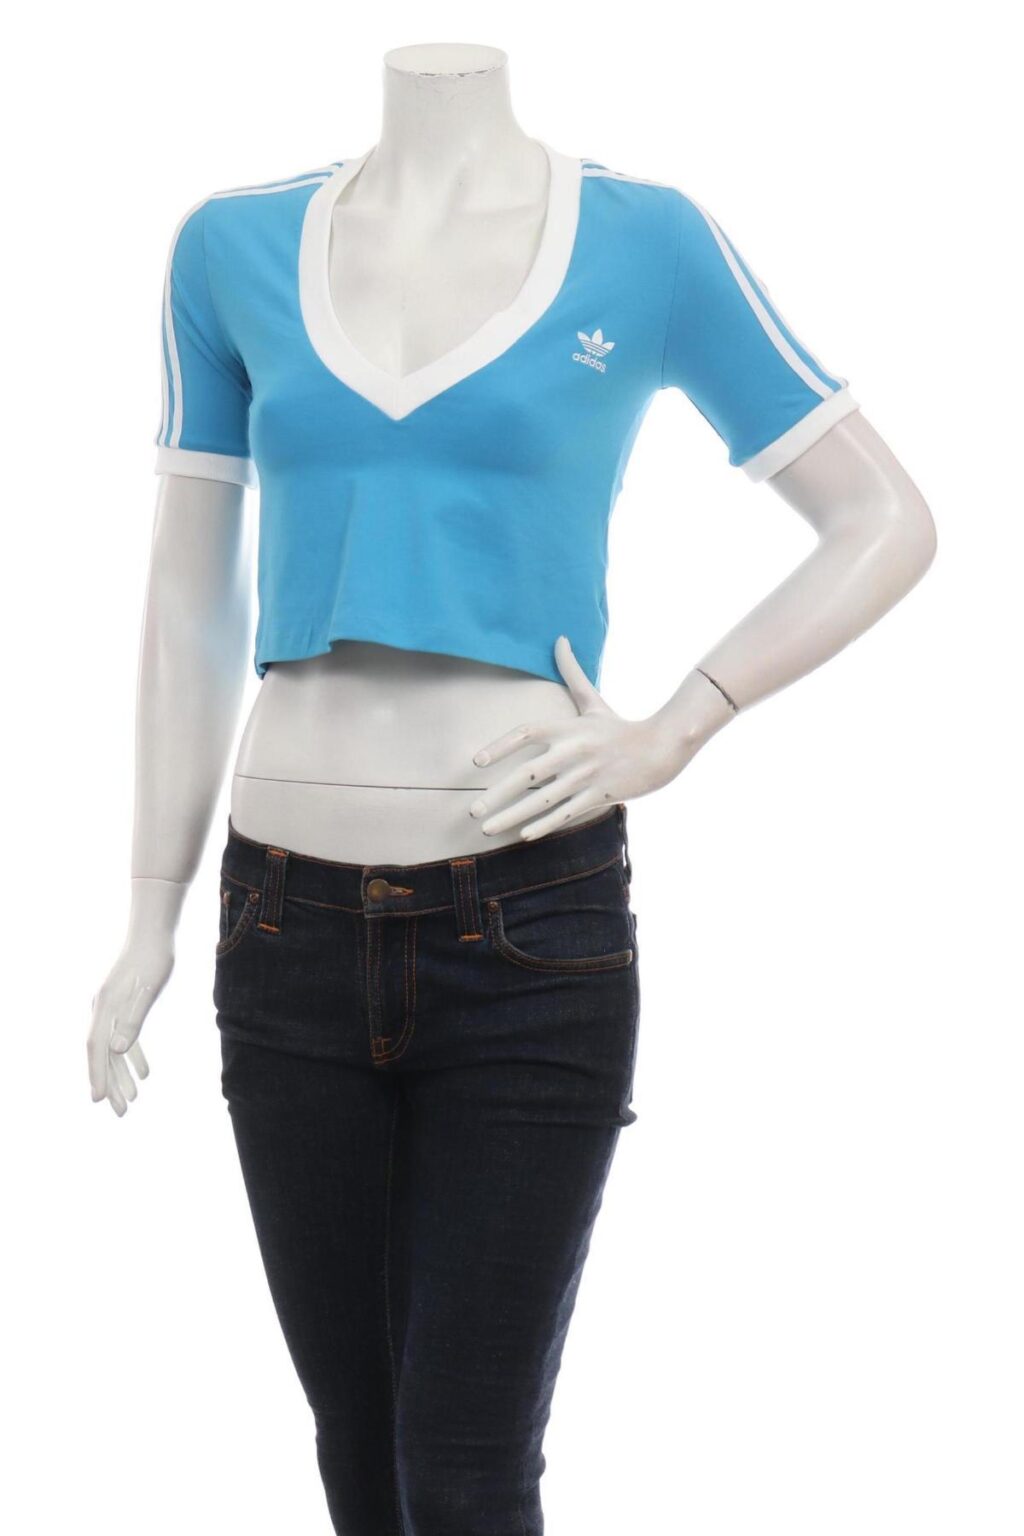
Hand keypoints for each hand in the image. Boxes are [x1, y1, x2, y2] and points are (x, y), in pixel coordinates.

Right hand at [87, 882, 181, 1114]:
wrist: (154, 933)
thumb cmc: (153, 959)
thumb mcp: (147, 990)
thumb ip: (131, 1020)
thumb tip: (116, 1050)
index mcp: (105, 1008)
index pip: (97, 1049)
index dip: (98, 1075)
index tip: (98, 1100)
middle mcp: (103, 1010)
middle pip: (104, 1054)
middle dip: (110, 1084)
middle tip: (119, 1113)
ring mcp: (112, 1008)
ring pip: (114, 1050)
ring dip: (122, 1075)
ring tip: (132, 1100)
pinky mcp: (125, 1006)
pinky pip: (126, 1037)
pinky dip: (134, 1056)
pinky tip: (145, 1073)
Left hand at [469, 636, 724, 840]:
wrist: (661, 748)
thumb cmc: (619, 727)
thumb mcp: (593, 701)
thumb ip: (572, 673)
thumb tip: (560, 638)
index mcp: (568, 727)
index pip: (526, 733)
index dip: (499, 746)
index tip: (476, 762)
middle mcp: (574, 751)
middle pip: (528, 775)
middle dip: (497, 795)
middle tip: (471, 811)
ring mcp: (587, 775)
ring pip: (543, 800)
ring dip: (512, 817)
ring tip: (486, 829)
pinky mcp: (601, 794)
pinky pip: (567, 813)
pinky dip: (545, 825)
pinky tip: (523, 836)